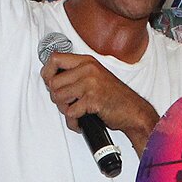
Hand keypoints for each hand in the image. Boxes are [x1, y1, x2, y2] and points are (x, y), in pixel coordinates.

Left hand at [40, 51, 156, 136]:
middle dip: (57, 98)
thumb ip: (76, 75)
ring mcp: (90, 83)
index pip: (54, 59)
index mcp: (87, 61)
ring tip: (76, 112)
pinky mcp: (92, 99)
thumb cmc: (115, 97)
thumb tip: (51, 79)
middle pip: (53, 82)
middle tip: (68, 103)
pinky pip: (70, 113)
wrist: (133, 111)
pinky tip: (81, 122)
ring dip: (65, 110)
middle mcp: (88, 69)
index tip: (50, 83)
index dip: (47, 73)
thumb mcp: (95, 77)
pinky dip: (74, 122)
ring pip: (58, 97)